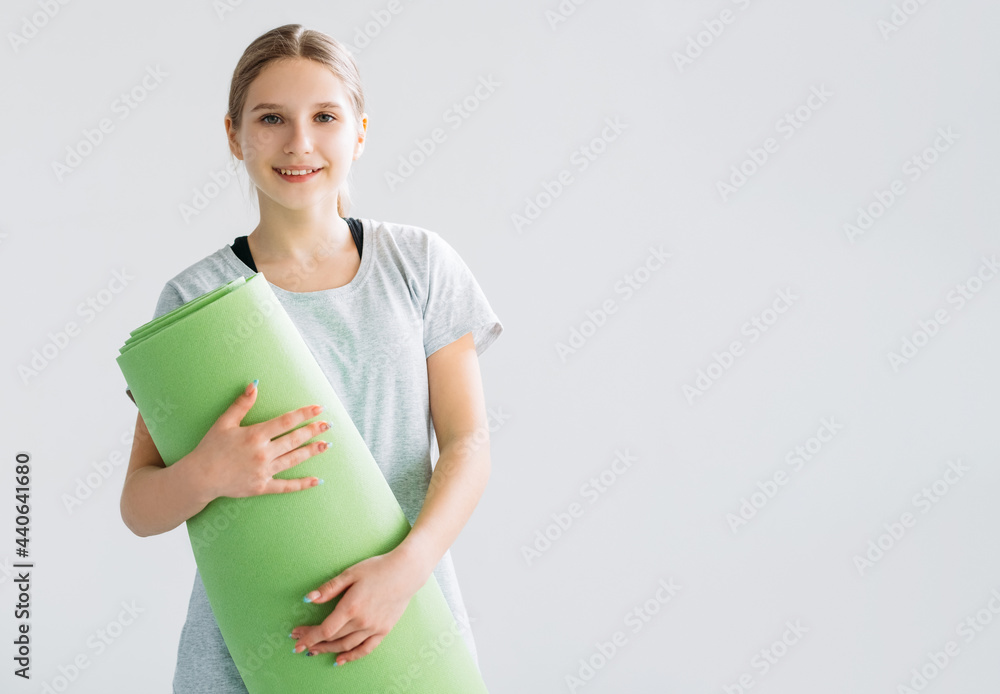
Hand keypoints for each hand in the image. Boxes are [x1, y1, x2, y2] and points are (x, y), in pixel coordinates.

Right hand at [191, 380, 331, 500]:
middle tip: (328, 424)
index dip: (304, 414)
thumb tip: (254, 384)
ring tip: (326, 444)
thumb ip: (241, 404)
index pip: (286, 421)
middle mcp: (262, 453)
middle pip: (294, 440)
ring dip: (312, 451)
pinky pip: (286, 486)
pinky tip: (317, 480)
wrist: (200, 477)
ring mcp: (264, 471)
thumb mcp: (224, 422)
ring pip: (294, 459)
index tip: (319, 408)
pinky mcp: (262, 487)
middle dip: (312, 431)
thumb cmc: (210, 447)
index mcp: (255, 435)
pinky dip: (302, 484)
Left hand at [290, 546, 431, 665]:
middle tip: (300, 642)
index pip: (325, 630)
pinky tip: (340, 659)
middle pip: (333, 639)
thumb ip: (329, 588)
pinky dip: (352, 656)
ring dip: (328, 650)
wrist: (406, 571)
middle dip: (314, 642)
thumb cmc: (378, 568)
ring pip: (346, 646)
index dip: (309, 637)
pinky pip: (365, 648)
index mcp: (351, 607)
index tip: (296, 642)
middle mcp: (362, 621)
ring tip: (315, 650)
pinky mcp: (384, 630)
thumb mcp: (350, 573)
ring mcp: (374, 628)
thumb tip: (309, 599)